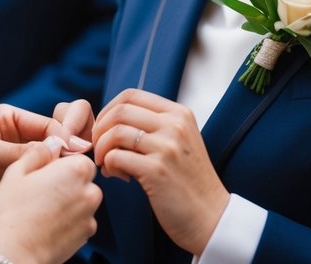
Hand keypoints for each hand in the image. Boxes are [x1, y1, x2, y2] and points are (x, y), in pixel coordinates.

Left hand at [0, 103, 92, 211]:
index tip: (80, 152)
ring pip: (45, 167)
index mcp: (10, 119)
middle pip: (51, 146)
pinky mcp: (9, 184)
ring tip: (70, 185)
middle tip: (81, 169)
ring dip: (55, 175)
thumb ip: (18, 151)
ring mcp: (14, 162)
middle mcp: (16, 138)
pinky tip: (53, 198)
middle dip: (65, 156)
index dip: (65, 138)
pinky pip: (32, 186)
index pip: (47, 125)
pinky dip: (43, 191)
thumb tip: (55, 149)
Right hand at [0, 137, 100, 263]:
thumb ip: (40, 151)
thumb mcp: (17, 170)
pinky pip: (79, 220)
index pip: (78, 156)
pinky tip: (46, 223)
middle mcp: (90, 192)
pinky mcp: (85, 236)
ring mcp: (90, 216)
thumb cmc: (12, 212)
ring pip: (81, 200)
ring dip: (67, 201)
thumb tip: (53, 143)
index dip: (59, 163)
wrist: (12, 254)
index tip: (43, 172)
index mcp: (76, 170)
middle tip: (39, 191)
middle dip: (65, 182)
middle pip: (82, 179)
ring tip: (40, 210)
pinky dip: (67, 220)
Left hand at [92, 88, 229, 254]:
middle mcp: (175, 125)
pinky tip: (117, 175)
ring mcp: (167, 147)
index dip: (108, 110)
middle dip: (100, 129)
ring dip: (102, 149)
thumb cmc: (189, 181)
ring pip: (115, 133)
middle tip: (98, 148)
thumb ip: (154, 126)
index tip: (103, 128)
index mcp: (179, 113)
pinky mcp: (156, 170)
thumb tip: (112, 119)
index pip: (131, 95)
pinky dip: (108, 165)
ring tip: (107, 164)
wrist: (212, 216)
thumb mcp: (180, 141)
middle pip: (120, 111)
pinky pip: (116, 157)